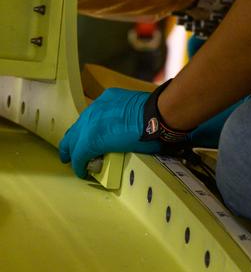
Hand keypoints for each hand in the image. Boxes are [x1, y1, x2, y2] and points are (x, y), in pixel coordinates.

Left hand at [58, 89, 250, 178]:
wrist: (156, 115)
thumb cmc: (155, 111)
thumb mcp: (136, 107)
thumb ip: (127, 115)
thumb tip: (132, 127)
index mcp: (108, 99)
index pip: (91, 117)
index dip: (88, 130)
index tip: (90, 138)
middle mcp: (95, 109)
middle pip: (77, 128)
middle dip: (73, 142)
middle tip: (73, 154)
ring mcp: (89, 125)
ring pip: (73, 141)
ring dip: (75, 153)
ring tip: (76, 164)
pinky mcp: (89, 141)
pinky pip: (80, 154)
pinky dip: (80, 164)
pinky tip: (81, 171)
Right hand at [59, 88, 158, 178]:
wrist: (159, 114)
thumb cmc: (145, 139)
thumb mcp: (122, 154)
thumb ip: (107, 155)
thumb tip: (104, 157)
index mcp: (91, 139)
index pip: (78, 156)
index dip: (78, 167)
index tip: (82, 172)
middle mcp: (89, 121)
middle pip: (71, 138)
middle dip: (69, 150)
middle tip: (68, 159)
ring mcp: (97, 106)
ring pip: (81, 122)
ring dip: (79, 133)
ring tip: (78, 141)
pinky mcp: (107, 97)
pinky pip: (96, 110)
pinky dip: (94, 119)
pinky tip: (97, 123)